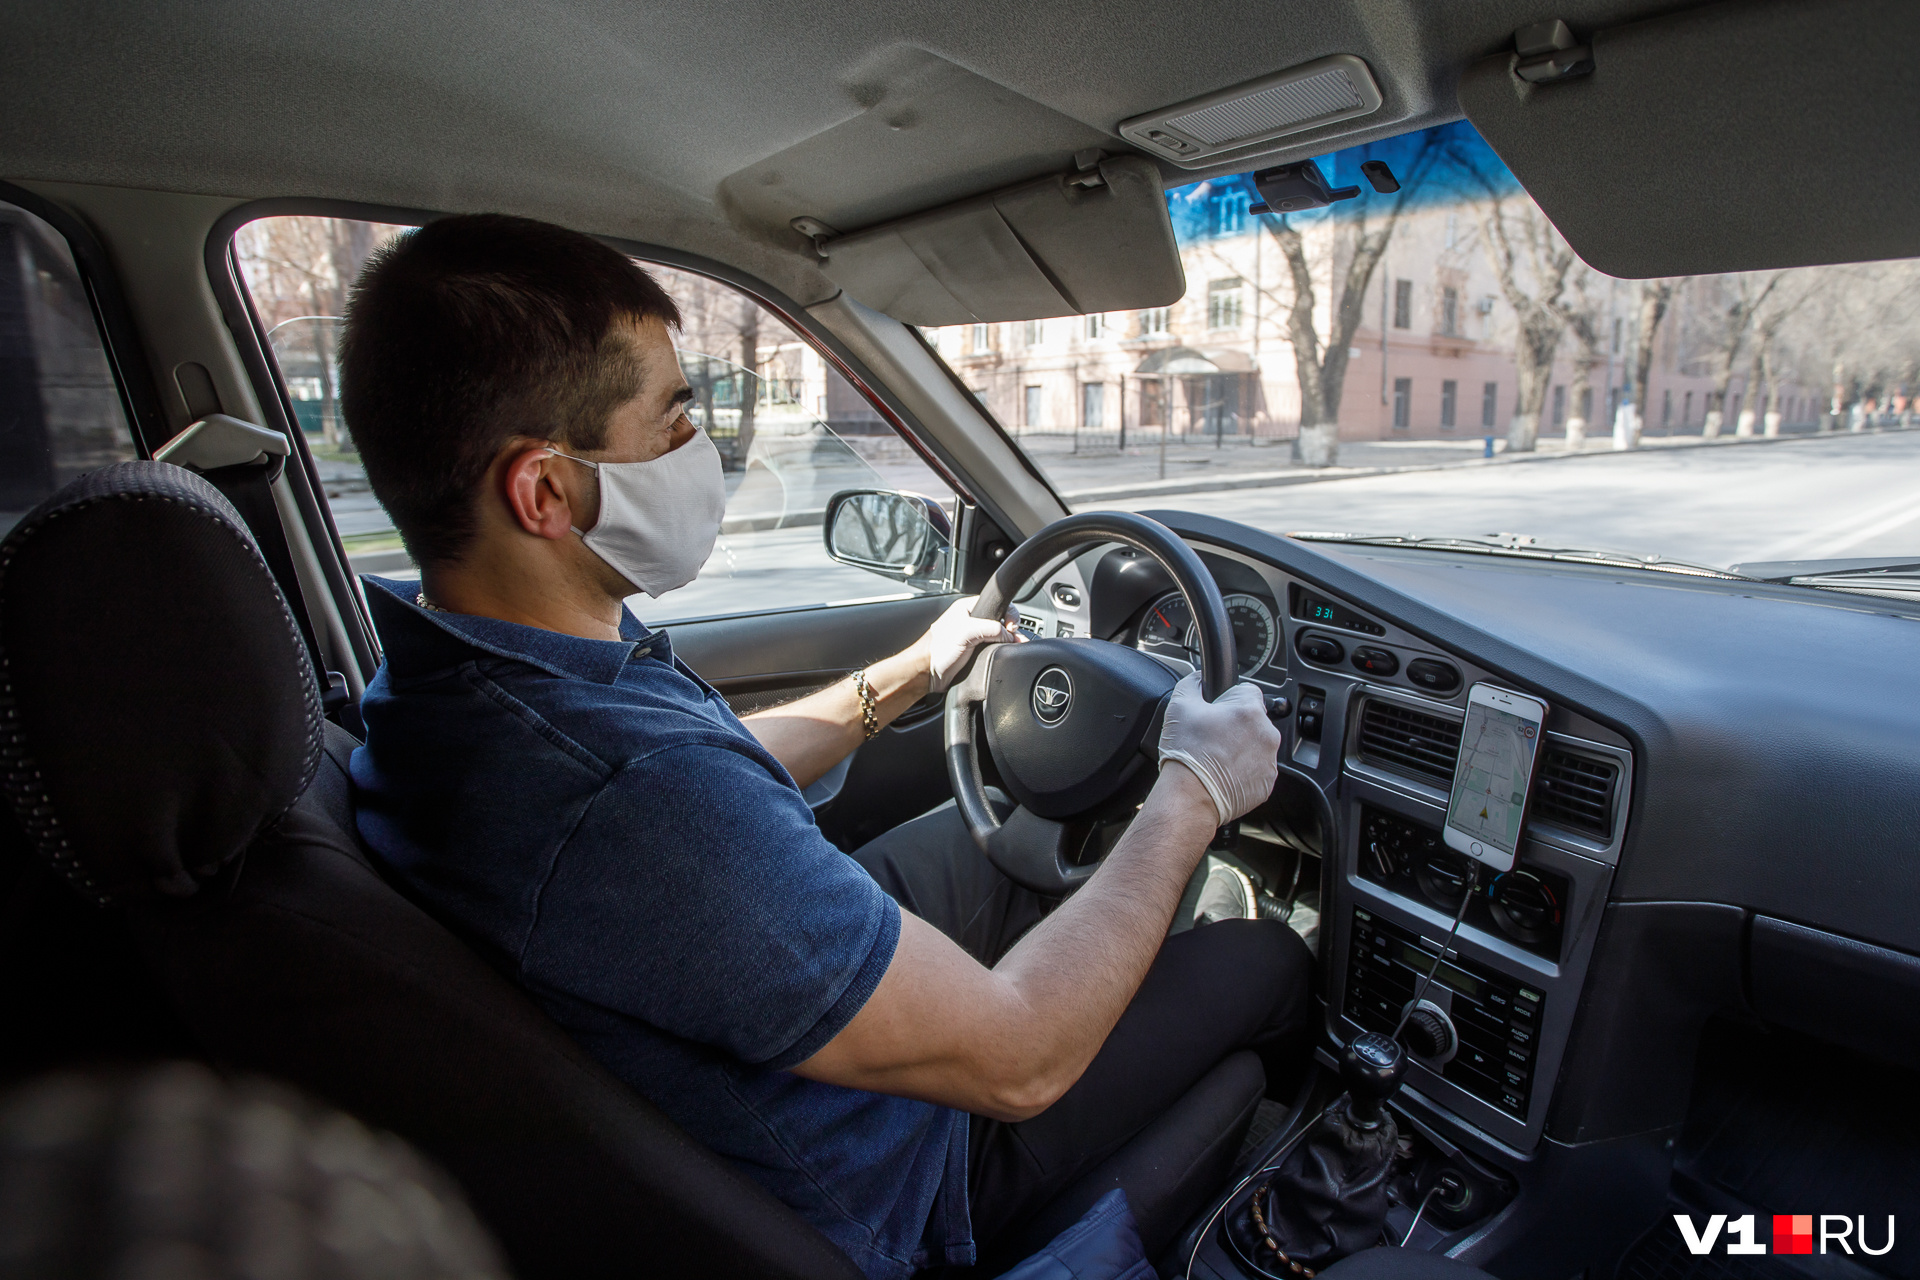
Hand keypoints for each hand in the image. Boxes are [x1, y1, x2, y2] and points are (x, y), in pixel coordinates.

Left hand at [926, 596, 1021, 692]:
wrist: (929, 673)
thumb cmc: (937, 650)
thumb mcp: (965, 633)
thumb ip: (990, 629)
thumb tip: (1008, 635)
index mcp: (967, 608)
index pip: (996, 603)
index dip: (1008, 614)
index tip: (1011, 626)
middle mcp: (972, 620)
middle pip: (1000, 619)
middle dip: (1012, 628)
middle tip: (1015, 638)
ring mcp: (975, 636)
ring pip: (999, 634)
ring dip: (1010, 639)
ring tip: (1018, 645)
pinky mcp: (976, 650)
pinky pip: (995, 646)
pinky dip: (1003, 648)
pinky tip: (1009, 651)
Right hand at [1156, 671, 1280, 824]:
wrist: (1190, 796)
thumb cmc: (1187, 755)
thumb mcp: (1179, 706)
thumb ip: (1192, 682)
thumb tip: (1199, 677)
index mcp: (1249, 710)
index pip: (1247, 690)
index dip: (1228, 698)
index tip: (1217, 711)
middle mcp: (1266, 734)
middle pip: (1254, 719)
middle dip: (1236, 724)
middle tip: (1212, 737)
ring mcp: (1269, 760)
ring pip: (1257, 744)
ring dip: (1241, 747)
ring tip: (1217, 757)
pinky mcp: (1267, 782)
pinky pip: (1258, 768)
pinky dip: (1244, 769)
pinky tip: (1224, 773)